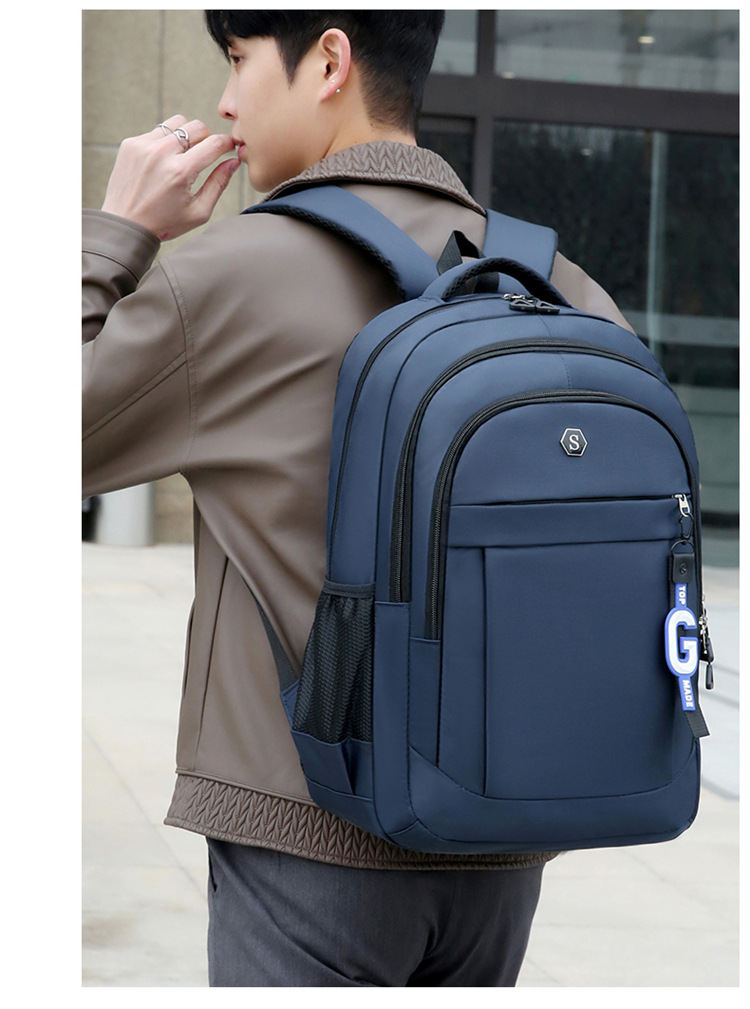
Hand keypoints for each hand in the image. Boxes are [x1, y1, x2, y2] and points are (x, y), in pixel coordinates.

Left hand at [101, 114, 239, 240]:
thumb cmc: (164, 223)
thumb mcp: (199, 211)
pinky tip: (162, 161)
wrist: (125, 225)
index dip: (227, 143)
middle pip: (197, 126)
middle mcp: (161, 154)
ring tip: (184, 155)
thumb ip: (219, 184)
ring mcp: (143, 146)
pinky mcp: (131, 144)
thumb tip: (233, 161)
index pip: (214, 143)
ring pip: (177, 122)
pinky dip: (165, 142)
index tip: (230, 147)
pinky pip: (157, 131)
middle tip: (205, 154)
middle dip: (207, 138)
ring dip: (186, 135)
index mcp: (181, 172)